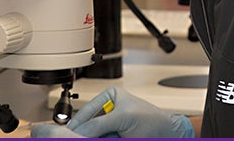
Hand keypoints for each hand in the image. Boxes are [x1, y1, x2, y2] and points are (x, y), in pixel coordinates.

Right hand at [30, 86, 194, 137]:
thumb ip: (100, 123)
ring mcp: (109, 126)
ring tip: (83, 136)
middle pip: (84, 125)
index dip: (75, 125)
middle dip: (79, 133)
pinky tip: (91, 137)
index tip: (63, 134)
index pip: (85, 112)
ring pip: (90, 134)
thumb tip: (80, 130)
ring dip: (87, 136)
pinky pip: (98, 138)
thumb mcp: (124, 118)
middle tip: (68, 137)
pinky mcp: (112, 137)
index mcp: (109, 96)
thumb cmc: (153, 121)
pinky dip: (95, 138)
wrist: (169, 134)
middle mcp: (107, 110)